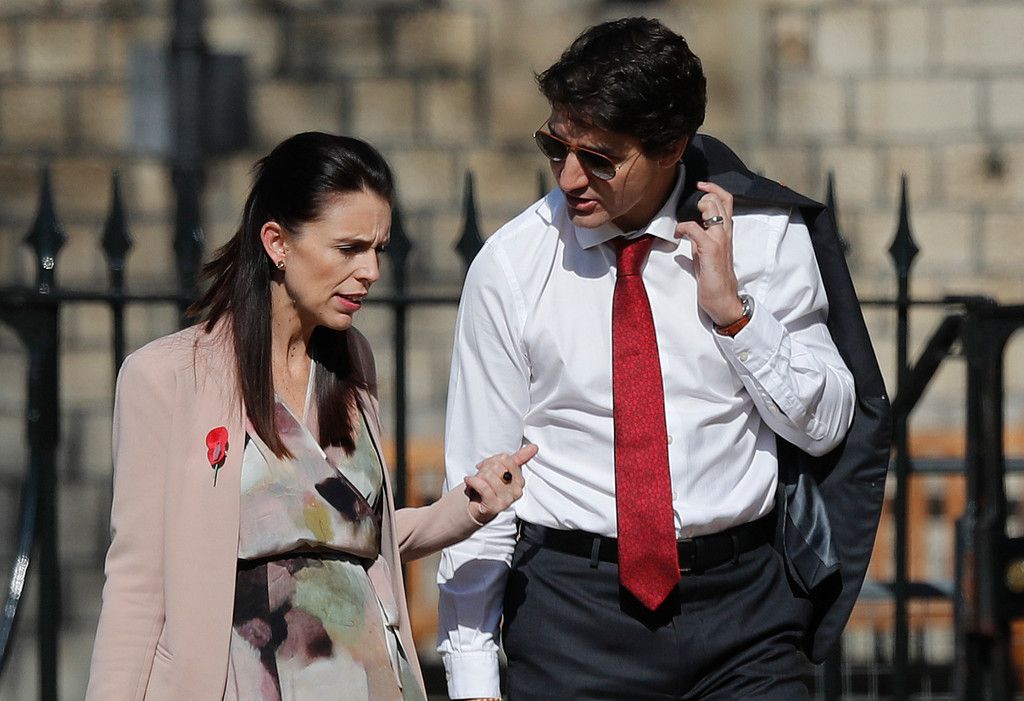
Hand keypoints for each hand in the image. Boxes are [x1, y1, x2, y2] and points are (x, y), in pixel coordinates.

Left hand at [463, 443, 535, 524]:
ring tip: (476, 482)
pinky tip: (469, 481)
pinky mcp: (494, 506)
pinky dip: (472, 481)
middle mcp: (516, 491)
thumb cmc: (489, 488)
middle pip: (497, 467)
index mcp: (519, 480)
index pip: (506, 459)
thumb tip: (534, 447)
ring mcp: (506, 500)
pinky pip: (483, 487)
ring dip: (478, 477)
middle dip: (484, 469)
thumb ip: (518, 458)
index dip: (492, 460)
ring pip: (489, 476)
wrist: (477, 507)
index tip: (486, 466)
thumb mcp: (501, 470)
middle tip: (481, 477)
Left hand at [675, 181, 743, 325]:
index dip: (714, 189)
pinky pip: (695, 228)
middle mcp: (726, 233)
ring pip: (713, 208)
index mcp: (726, 233)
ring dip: (698, 206)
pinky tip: (677, 233)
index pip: (726, 202)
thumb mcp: (705, 255)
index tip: (701, 186)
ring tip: (688, 215)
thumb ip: (699, 241)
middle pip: (721, 200)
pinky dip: (683, 227)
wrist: (723, 299)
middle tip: (693, 198)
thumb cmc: (714, 278)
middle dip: (706, 192)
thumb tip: (687, 233)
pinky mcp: (710, 249)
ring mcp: (719, 240)